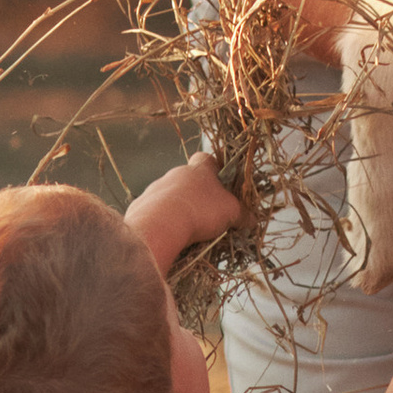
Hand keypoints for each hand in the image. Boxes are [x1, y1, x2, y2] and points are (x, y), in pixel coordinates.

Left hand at [122, 153, 244, 272]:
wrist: (159, 225)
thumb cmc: (200, 211)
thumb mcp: (231, 213)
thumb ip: (242, 214)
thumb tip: (251, 220)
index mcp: (199, 169)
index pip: (208, 158)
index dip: (216, 168)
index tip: (221, 182)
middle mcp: (176, 173)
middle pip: (189, 178)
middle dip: (198, 194)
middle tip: (208, 213)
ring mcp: (156, 188)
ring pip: (170, 194)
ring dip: (179, 207)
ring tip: (188, 229)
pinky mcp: (141, 205)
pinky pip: (155, 210)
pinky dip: (163, 220)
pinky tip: (170, 234)